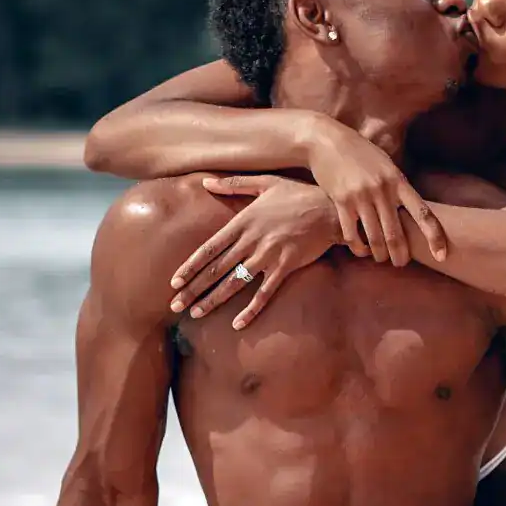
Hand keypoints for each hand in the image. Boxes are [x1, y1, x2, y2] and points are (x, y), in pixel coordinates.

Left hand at [168, 175, 339, 329]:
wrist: (331, 209)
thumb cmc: (298, 194)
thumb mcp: (265, 182)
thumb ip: (233, 184)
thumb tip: (205, 182)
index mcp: (243, 222)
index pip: (209, 248)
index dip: (190, 266)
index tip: (174, 282)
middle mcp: (251, 240)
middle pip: (216, 269)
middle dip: (194, 288)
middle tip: (175, 305)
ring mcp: (268, 255)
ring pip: (235, 282)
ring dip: (213, 300)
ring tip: (196, 313)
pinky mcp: (286, 267)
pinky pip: (264, 293)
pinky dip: (251, 309)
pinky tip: (238, 324)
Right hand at [301, 117, 448, 264]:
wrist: (326, 141)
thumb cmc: (360, 153)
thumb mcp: (386, 164)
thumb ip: (397, 186)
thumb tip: (411, 209)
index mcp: (398, 181)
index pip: (423, 213)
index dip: (434, 237)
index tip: (442, 255)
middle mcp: (382, 190)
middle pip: (397, 234)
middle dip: (401, 255)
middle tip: (401, 263)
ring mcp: (361, 196)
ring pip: (375, 238)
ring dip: (379, 255)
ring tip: (381, 259)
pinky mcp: (341, 202)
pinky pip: (352, 235)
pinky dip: (358, 248)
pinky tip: (361, 250)